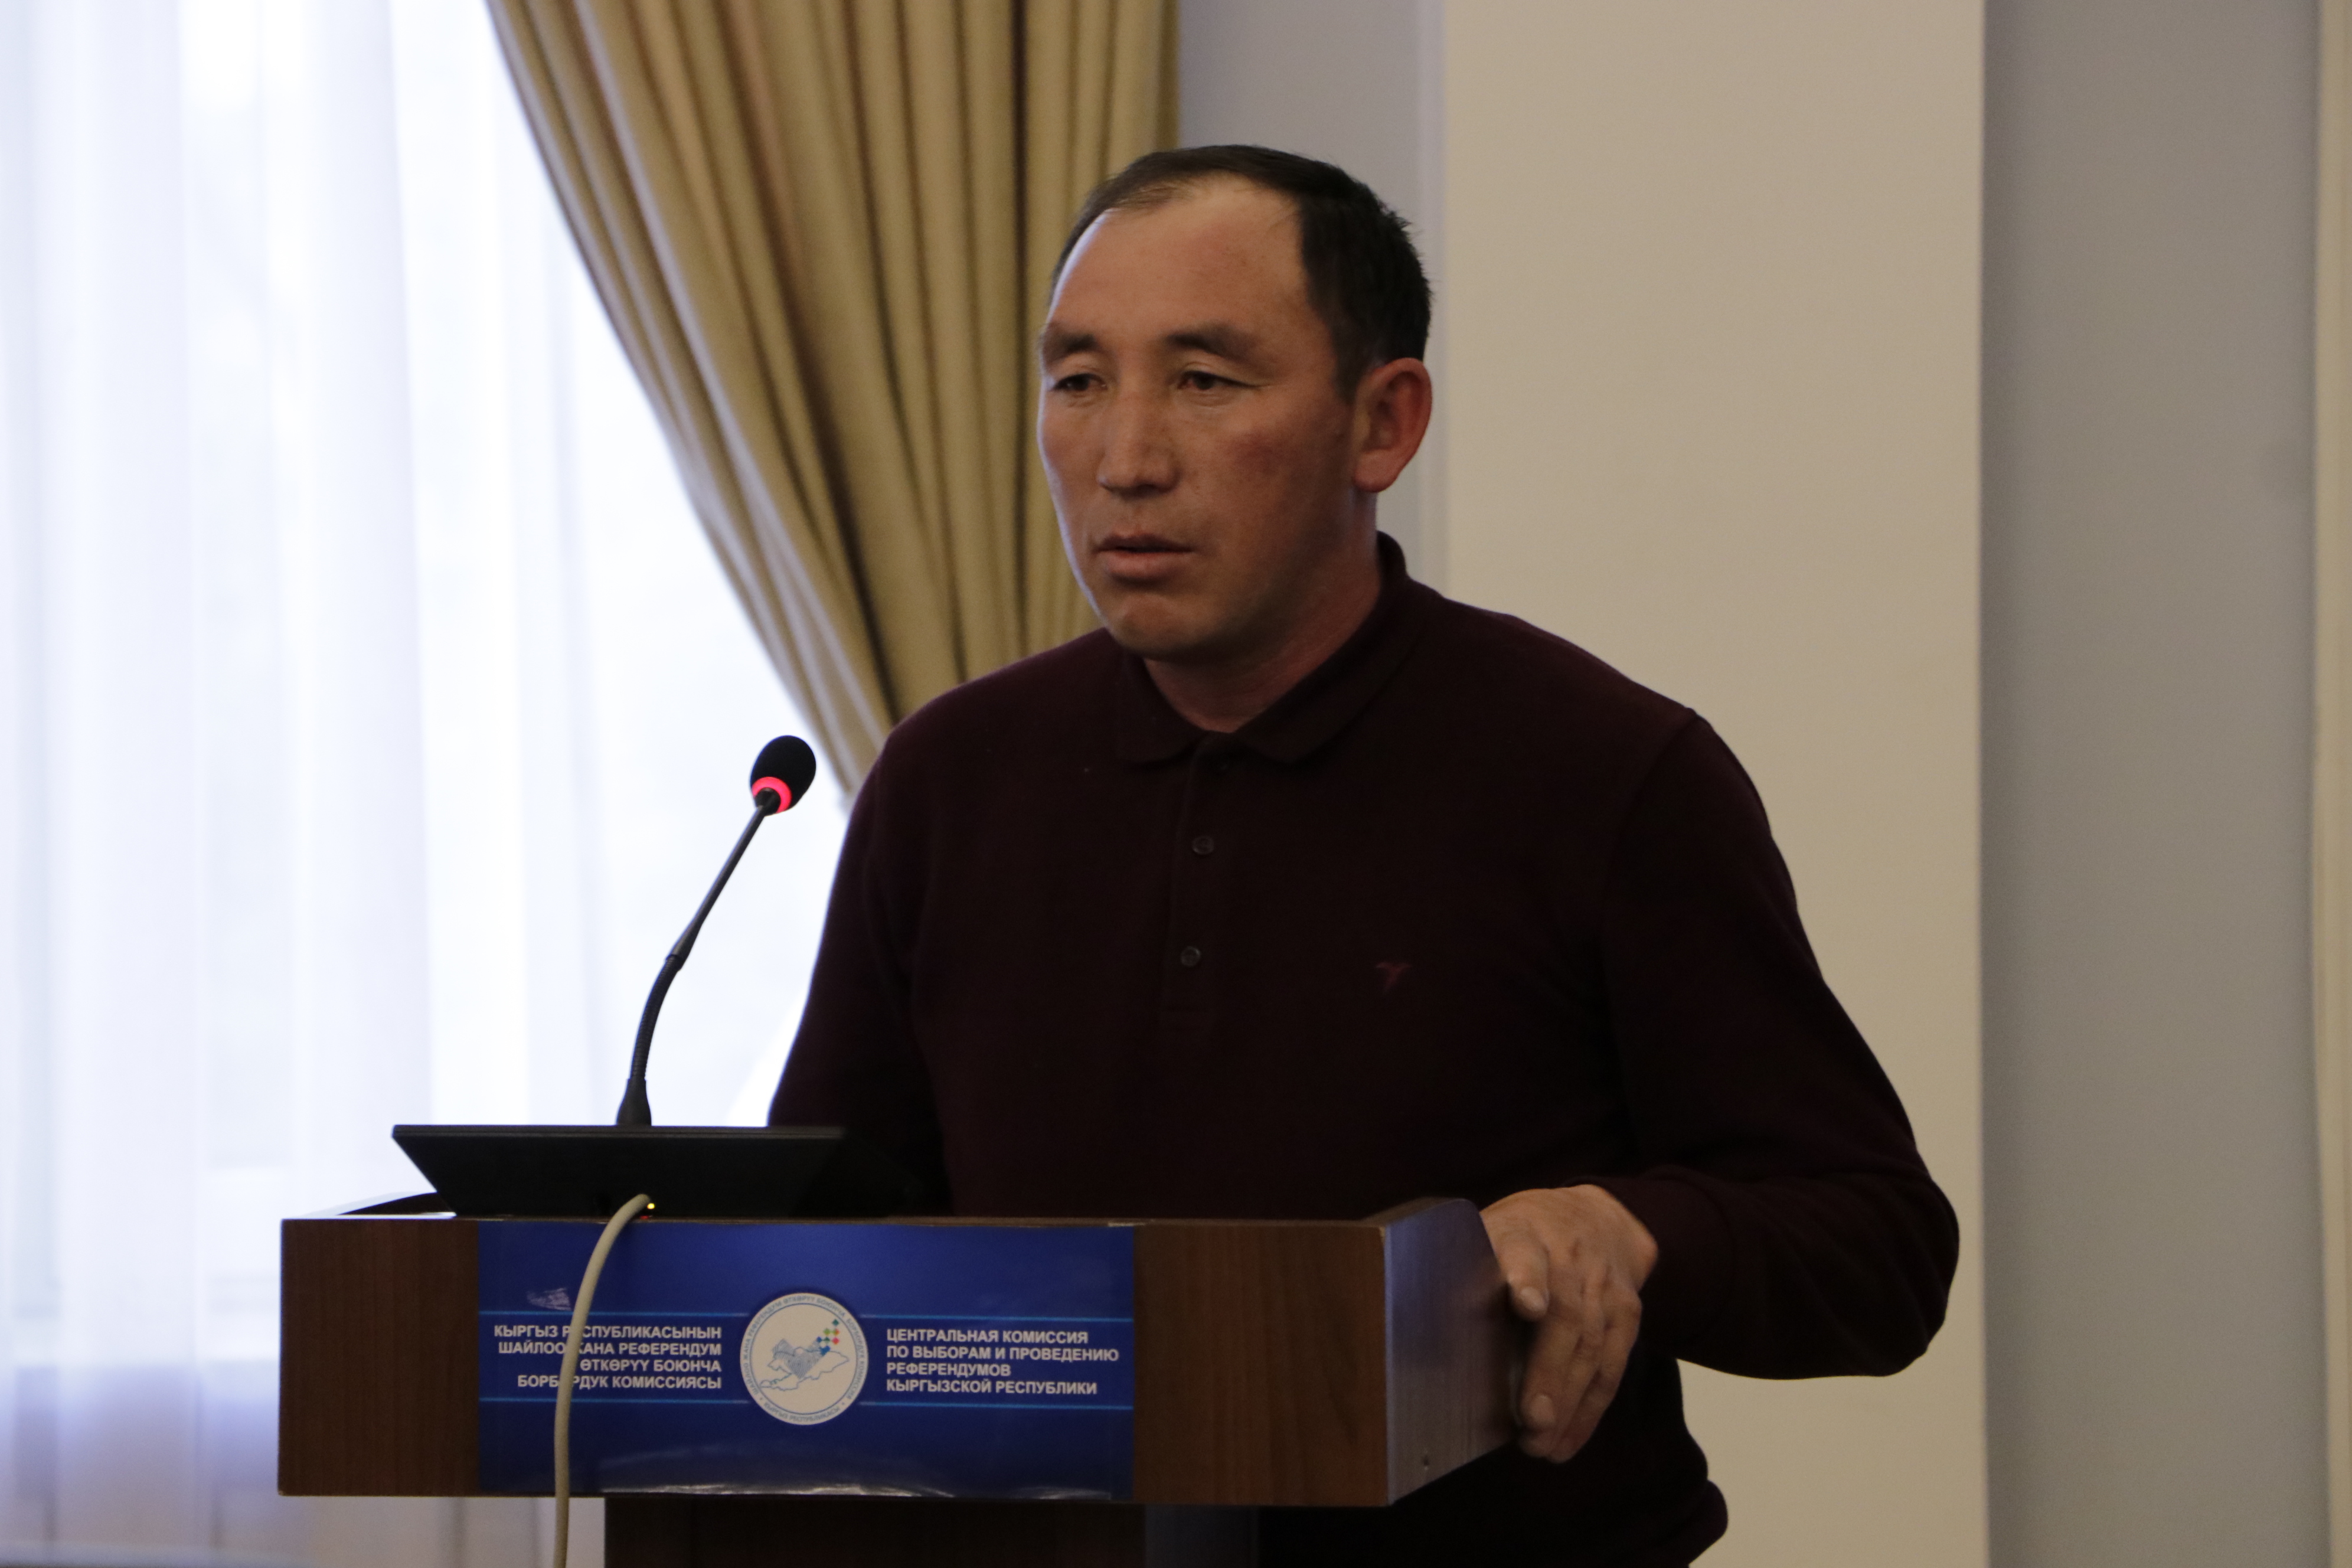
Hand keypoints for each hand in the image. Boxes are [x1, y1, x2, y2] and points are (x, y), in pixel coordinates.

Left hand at [1480, 1185, 1657, 1461]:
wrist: (1595, 1218)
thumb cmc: (1523, 1239)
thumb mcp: (1488, 1235)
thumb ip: (1465, 1276)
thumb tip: (1415, 1335)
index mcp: (1524, 1235)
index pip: (1525, 1254)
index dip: (1526, 1280)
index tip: (1526, 1305)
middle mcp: (1569, 1258)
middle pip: (1566, 1315)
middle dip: (1549, 1371)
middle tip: (1533, 1420)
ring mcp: (1603, 1287)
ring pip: (1592, 1347)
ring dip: (1568, 1402)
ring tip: (1541, 1443)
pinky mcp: (1626, 1314)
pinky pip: (1611, 1367)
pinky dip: (1589, 1409)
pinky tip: (1566, 1441)